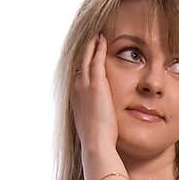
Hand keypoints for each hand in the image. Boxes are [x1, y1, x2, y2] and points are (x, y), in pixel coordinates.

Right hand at [71, 33, 118, 153]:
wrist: (96, 143)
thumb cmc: (97, 140)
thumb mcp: (92, 124)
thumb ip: (94, 116)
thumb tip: (99, 119)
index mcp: (75, 98)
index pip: (78, 75)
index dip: (83, 64)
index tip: (87, 56)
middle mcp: (76, 88)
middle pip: (79, 63)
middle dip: (85, 50)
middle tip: (91, 39)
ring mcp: (84, 84)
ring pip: (86, 58)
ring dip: (91, 45)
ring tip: (97, 36)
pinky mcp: (96, 83)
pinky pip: (97, 59)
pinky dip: (99, 48)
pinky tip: (103, 40)